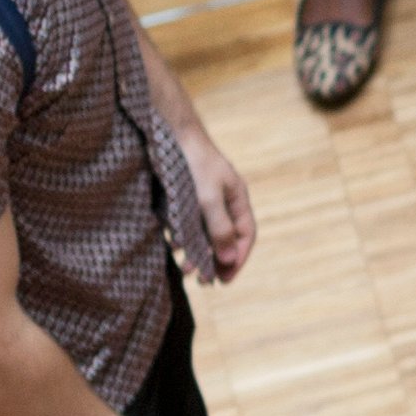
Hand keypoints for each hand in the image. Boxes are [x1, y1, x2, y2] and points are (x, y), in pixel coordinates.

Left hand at [174, 120, 256, 282]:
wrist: (169, 132)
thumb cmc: (193, 163)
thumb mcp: (208, 198)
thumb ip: (219, 229)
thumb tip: (228, 259)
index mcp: (237, 199)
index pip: (246, 235)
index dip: (238, 258)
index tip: (225, 279)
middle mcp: (223, 200)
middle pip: (226, 236)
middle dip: (216, 261)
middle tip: (205, 282)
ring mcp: (204, 197)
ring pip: (205, 232)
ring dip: (197, 253)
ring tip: (185, 270)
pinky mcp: (184, 195)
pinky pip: (187, 222)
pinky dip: (182, 237)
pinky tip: (173, 246)